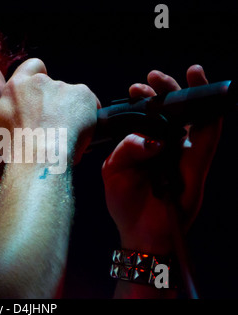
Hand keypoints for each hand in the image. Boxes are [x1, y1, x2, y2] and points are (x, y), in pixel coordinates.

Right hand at [0, 58, 99, 165]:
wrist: (38, 156)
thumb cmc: (15, 149)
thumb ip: (3, 116)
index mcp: (16, 88)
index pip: (32, 67)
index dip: (40, 78)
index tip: (42, 95)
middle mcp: (39, 82)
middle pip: (53, 87)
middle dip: (55, 103)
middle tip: (54, 126)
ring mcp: (62, 87)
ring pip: (71, 98)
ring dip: (71, 112)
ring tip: (68, 135)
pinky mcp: (82, 95)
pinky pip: (90, 105)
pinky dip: (89, 116)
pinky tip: (83, 133)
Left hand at [102, 65, 222, 253]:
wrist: (140, 231)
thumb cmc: (125, 201)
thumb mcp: (114, 169)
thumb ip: (127, 147)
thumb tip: (152, 138)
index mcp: (143, 144)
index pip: (149, 114)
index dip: (145, 98)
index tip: (135, 88)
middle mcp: (165, 145)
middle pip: (173, 110)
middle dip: (166, 90)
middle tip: (154, 77)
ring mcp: (183, 153)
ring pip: (195, 117)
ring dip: (193, 94)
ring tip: (189, 72)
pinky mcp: (198, 163)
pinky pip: (209, 136)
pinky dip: (210, 116)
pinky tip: (207, 97)